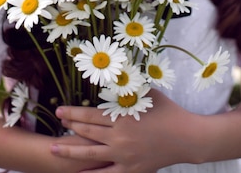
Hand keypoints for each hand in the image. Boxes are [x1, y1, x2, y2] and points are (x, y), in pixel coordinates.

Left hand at [50, 89, 185, 172]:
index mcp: (122, 117)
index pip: (91, 115)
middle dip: (69, 127)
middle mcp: (120, 137)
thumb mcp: (146, 93)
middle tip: (55, 124)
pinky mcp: (131, 170)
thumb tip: (114, 76)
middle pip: (87, 132)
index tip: (60, 111)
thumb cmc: (167, 111)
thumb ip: (128, 89)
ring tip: (55, 149)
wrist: (186, 137)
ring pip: (91, 155)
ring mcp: (124, 156)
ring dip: (71, 151)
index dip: (73, 113)